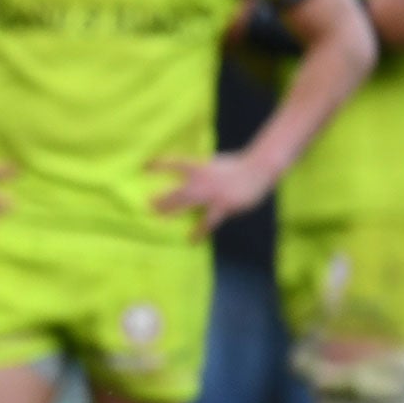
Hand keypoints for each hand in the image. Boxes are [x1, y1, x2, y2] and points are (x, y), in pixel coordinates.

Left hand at [150, 153, 273, 238]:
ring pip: (186, 204)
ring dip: (172, 210)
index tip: (144, 167)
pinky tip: (191, 240)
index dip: (159, 165)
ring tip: (159, 218)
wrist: (259, 169)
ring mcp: (212, 194)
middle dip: (162, 199)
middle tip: (147, 205)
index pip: (175, 163)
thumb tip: (189, 174)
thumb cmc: (236, 165)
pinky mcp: (223, 206)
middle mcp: (203, 180)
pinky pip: (208, 222)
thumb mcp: (215, 162)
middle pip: (177, 190)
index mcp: (200, 167)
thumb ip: (201, 170)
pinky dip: (199, 231)